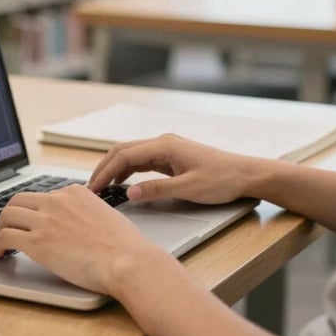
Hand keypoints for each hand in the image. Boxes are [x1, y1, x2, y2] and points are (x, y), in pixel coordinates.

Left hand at [0, 184, 156, 295]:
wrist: (126, 260)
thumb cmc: (124, 245)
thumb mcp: (106, 214)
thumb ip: (87, 212)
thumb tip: (80, 223)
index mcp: (74, 192)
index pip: (44, 195)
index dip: (34, 210)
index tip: (31, 220)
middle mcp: (57, 201)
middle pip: (19, 199)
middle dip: (11, 213)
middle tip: (8, 226)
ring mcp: (45, 220)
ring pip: (8, 215)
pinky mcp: (37, 242)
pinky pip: (6, 237)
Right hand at [88, 133, 256, 204]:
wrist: (245, 174)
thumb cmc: (222, 179)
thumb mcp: (188, 189)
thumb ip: (157, 190)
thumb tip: (129, 193)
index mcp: (164, 146)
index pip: (124, 155)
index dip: (105, 171)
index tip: (93, 188)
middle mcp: (163, 143)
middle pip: (123, 151)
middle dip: (104, 168)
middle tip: (90, 188)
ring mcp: (167, 149)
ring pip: (131, 155)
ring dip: (114, 169)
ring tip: (101, 187)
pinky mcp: (171, 158)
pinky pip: (143, 161)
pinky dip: (128, 171)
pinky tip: (122, 183)